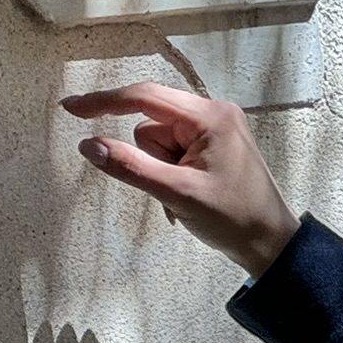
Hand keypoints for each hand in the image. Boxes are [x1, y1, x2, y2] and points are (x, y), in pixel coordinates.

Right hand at [61, 83, 299, 276]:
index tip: (70, 108)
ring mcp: (214, 127)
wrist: (271, 245)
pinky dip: (168, 172)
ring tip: (183, 196)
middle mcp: (212, 112)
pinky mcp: (212, 144)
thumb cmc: (231, 218)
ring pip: (157, 139)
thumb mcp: (177, 193)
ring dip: (159, 169)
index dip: (104, 102)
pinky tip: (187, 194)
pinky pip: (171, 149)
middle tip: (171, 188)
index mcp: (209, 116)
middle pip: (150, 122)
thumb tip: (88, 145)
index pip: (144, 97)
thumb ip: (130, 166)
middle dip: (151, 157)